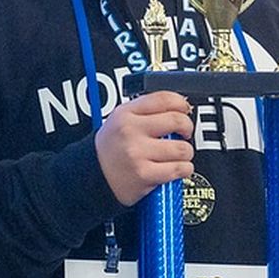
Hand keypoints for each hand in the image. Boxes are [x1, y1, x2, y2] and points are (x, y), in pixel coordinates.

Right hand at [94, 91, 193, 205]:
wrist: (91, 178)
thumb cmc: (110, 150)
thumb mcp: (119, 121)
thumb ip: (145, 111)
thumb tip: (178, 108)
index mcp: (125, 114)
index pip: (164, 99)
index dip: (181, 104)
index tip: (184, 111)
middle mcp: (130, 131)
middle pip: (177, 121)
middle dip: (187, 128)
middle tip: (184, 134)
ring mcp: (137, 153)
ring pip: (182, 148)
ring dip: (185, 153)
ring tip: (176, 155)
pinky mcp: (144, 174)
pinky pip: (179, 169)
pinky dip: (184, 169)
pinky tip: (176, 168)